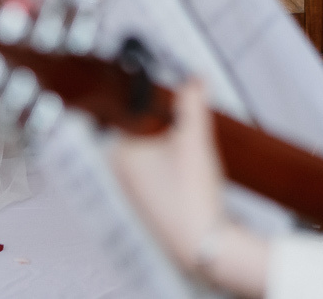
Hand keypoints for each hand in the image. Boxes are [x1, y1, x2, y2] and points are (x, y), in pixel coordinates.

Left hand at [112, 81, 270, 296]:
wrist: (204, 243)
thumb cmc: (191, 194)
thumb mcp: (195, 138)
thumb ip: (193, 102)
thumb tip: (195, 79)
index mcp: (119, 151)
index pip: (128, 110)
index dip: (151, 98)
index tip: (169, 90)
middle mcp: (119, 171)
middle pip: (143, 130)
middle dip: (167, 123)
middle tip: (189, 120)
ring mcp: (132, 190)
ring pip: (152, 151)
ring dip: (172, 145)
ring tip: (193, 151)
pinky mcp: (149, 203)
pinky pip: (159, 173)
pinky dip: (174, 167)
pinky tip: (192, 173)